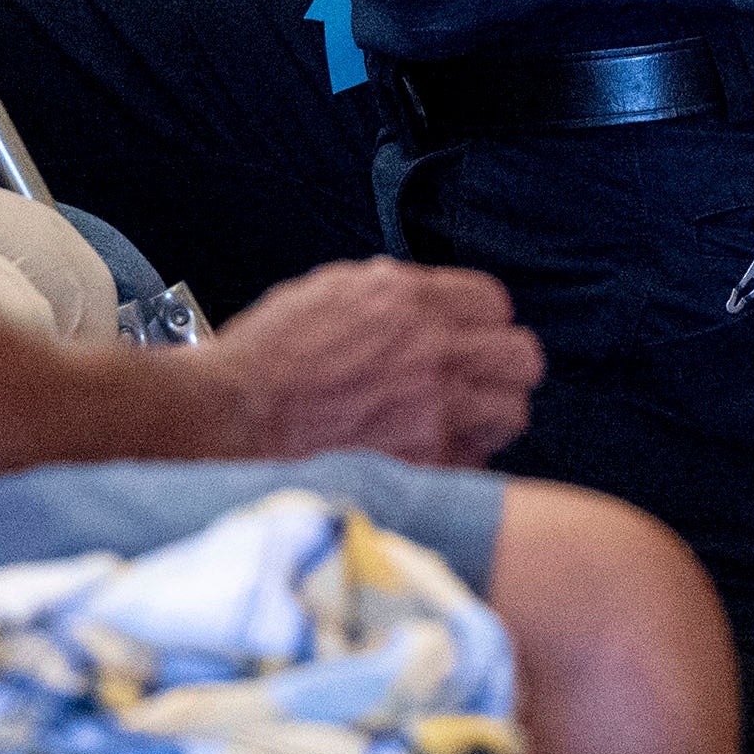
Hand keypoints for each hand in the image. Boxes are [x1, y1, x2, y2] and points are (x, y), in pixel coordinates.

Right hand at [208, 259, 540, 468]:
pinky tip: (428, 456)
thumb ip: (387, 292)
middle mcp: (433, 348)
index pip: (493, 302)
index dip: (483, 321)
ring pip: (511, 412)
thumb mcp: (329, 291)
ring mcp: (434, 408)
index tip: (472, 337)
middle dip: (504, 368)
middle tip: (480, 382)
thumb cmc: (268, 356)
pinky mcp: (425, 462)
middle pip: (520, 357)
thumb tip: (418, 300)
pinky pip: (474, 462)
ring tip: (460, 424)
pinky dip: (459, 460)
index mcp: (408, 297)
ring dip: (490, 417)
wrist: (233, 417)